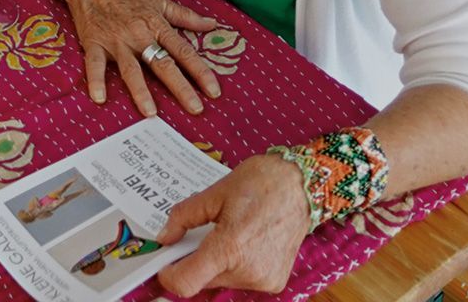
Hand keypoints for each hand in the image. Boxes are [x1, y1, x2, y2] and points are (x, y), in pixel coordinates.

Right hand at [53, 0, 220, 116]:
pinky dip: (96, 80)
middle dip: (180, 87)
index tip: (214, 91)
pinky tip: (99, 98)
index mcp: (156, 24)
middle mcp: (139, 34)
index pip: (183, 51)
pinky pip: (94, 64)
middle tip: (195, 108)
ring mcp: (116, 39)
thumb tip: (212, 24)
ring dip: (140, 91)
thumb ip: (185, 16)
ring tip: (150, 113)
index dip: (200, 71)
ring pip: (131, 68)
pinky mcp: (93, 41)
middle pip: (163, 63)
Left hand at [155, 154, 310, 296]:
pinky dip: (234, 265)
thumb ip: (184, 216)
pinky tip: (243, 241)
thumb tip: (165, 237)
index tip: (164, 262)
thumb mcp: (215, 193)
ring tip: (226, 232)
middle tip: (196, 235)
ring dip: (214, 263)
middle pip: (202, 281)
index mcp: (230, 248)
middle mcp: (248, 271)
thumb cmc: (262, 183)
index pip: (186, 284)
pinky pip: (240, 279)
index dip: (168, 275)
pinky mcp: (274, 282)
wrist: (303, 186)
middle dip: (192, 261)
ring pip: (221, 281)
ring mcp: (263, 280)